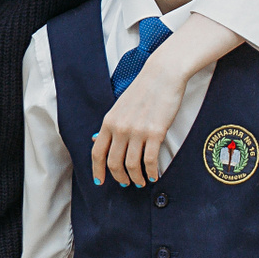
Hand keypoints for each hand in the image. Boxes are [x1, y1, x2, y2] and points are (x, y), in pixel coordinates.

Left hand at [92, 15, 242, 184]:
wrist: (163, 74)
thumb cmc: (143, 89)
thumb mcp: (119, 107)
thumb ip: (109, 125)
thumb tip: (95, 140)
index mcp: (109, 121)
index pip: (97, 153)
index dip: (97, 170)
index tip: (99, 182)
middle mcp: (120, 128)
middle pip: (113, 163)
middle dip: (119, 177)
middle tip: (126, 183)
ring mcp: (137, 131)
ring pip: (131, 165)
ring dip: (136, 178)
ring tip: (140, 182)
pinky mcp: (155, 132)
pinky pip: (150, 160)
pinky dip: (151, 172)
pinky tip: (154, 175)